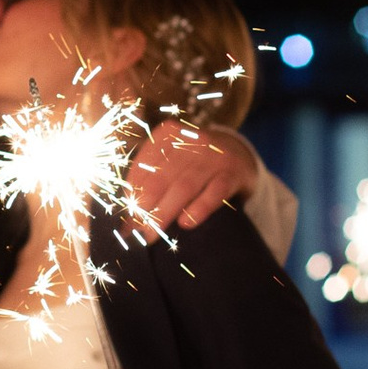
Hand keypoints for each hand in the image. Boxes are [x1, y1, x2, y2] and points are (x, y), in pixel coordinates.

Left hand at [132, 122, 259, 231]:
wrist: (241, 154)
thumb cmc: (195, 162)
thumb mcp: (172, 160)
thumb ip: (150, 178)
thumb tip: (128, 212)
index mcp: (168, 134)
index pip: (143, 166)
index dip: (132, 193)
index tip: (126, 217)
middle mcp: (190, 142)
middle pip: (161, 178)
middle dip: (145, 207)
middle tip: (136, 231)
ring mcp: (213, 156)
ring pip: (184, 187)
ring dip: (165, 212)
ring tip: (153, 233)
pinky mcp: (233, 173)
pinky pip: (214, 193)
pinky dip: (199, 208)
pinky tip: (186, 223)